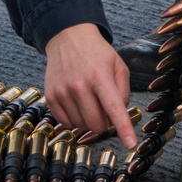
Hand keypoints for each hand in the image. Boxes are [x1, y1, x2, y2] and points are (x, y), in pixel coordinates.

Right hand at [44, 23, 137, 148]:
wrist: (68, 37)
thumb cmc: (97, 53)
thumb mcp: (118, 66)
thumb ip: (124, 92)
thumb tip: (117, 116)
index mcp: (100, 76)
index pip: (114, 108)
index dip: (123, 128)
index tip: (130, 144)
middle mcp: (79, 85)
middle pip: (97, 124)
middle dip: (105, 123)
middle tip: (104, 108)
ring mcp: (62, 92)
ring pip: (81, 126)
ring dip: (89, 120)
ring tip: (90, 102)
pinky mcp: (51, 97)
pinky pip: (66, 123)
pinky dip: (75, 120)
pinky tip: (77, 105)